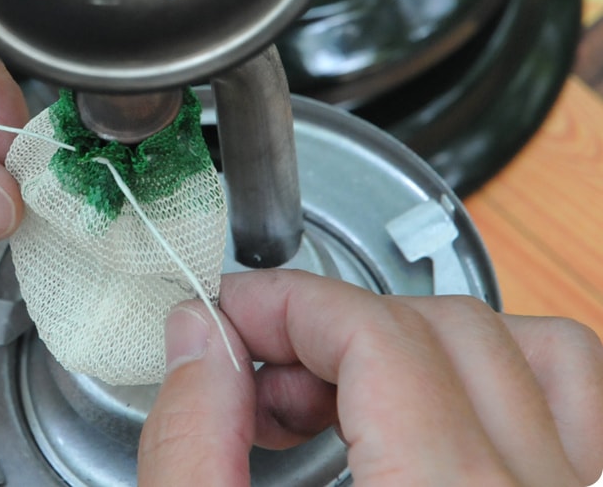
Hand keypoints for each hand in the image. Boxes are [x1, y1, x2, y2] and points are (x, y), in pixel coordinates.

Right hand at [140, 270, 602, 485]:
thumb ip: (190, 449)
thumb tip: (198, 342)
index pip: (378, 334)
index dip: (285, 303)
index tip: (231, 320)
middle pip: (454, 330)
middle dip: (340, 330)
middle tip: (265, 380)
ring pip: (546, 355)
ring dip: (436, 347)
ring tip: (354, 402)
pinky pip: (590, 414)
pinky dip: (513, 386)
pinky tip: (437, 426)